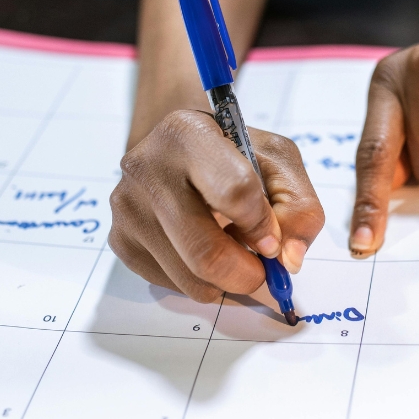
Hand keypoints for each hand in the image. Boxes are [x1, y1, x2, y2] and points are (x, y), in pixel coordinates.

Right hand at [109, 111, 324, 301]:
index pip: (235, 192)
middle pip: (204, 251)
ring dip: (225, 281)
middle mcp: (147, 168)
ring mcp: (128, 207)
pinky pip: (171, 284)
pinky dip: (199, 281)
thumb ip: (298, 206)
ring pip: (189, 277)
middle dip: (246, 274)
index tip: (273, 239)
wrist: (178, 148)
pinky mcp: (120, 239)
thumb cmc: (232, 153)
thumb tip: (289, 259)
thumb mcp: (276, 160)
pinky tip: (204, 249)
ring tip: (233, 251)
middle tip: (262, 271)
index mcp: (187, 134)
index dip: (262, 226)